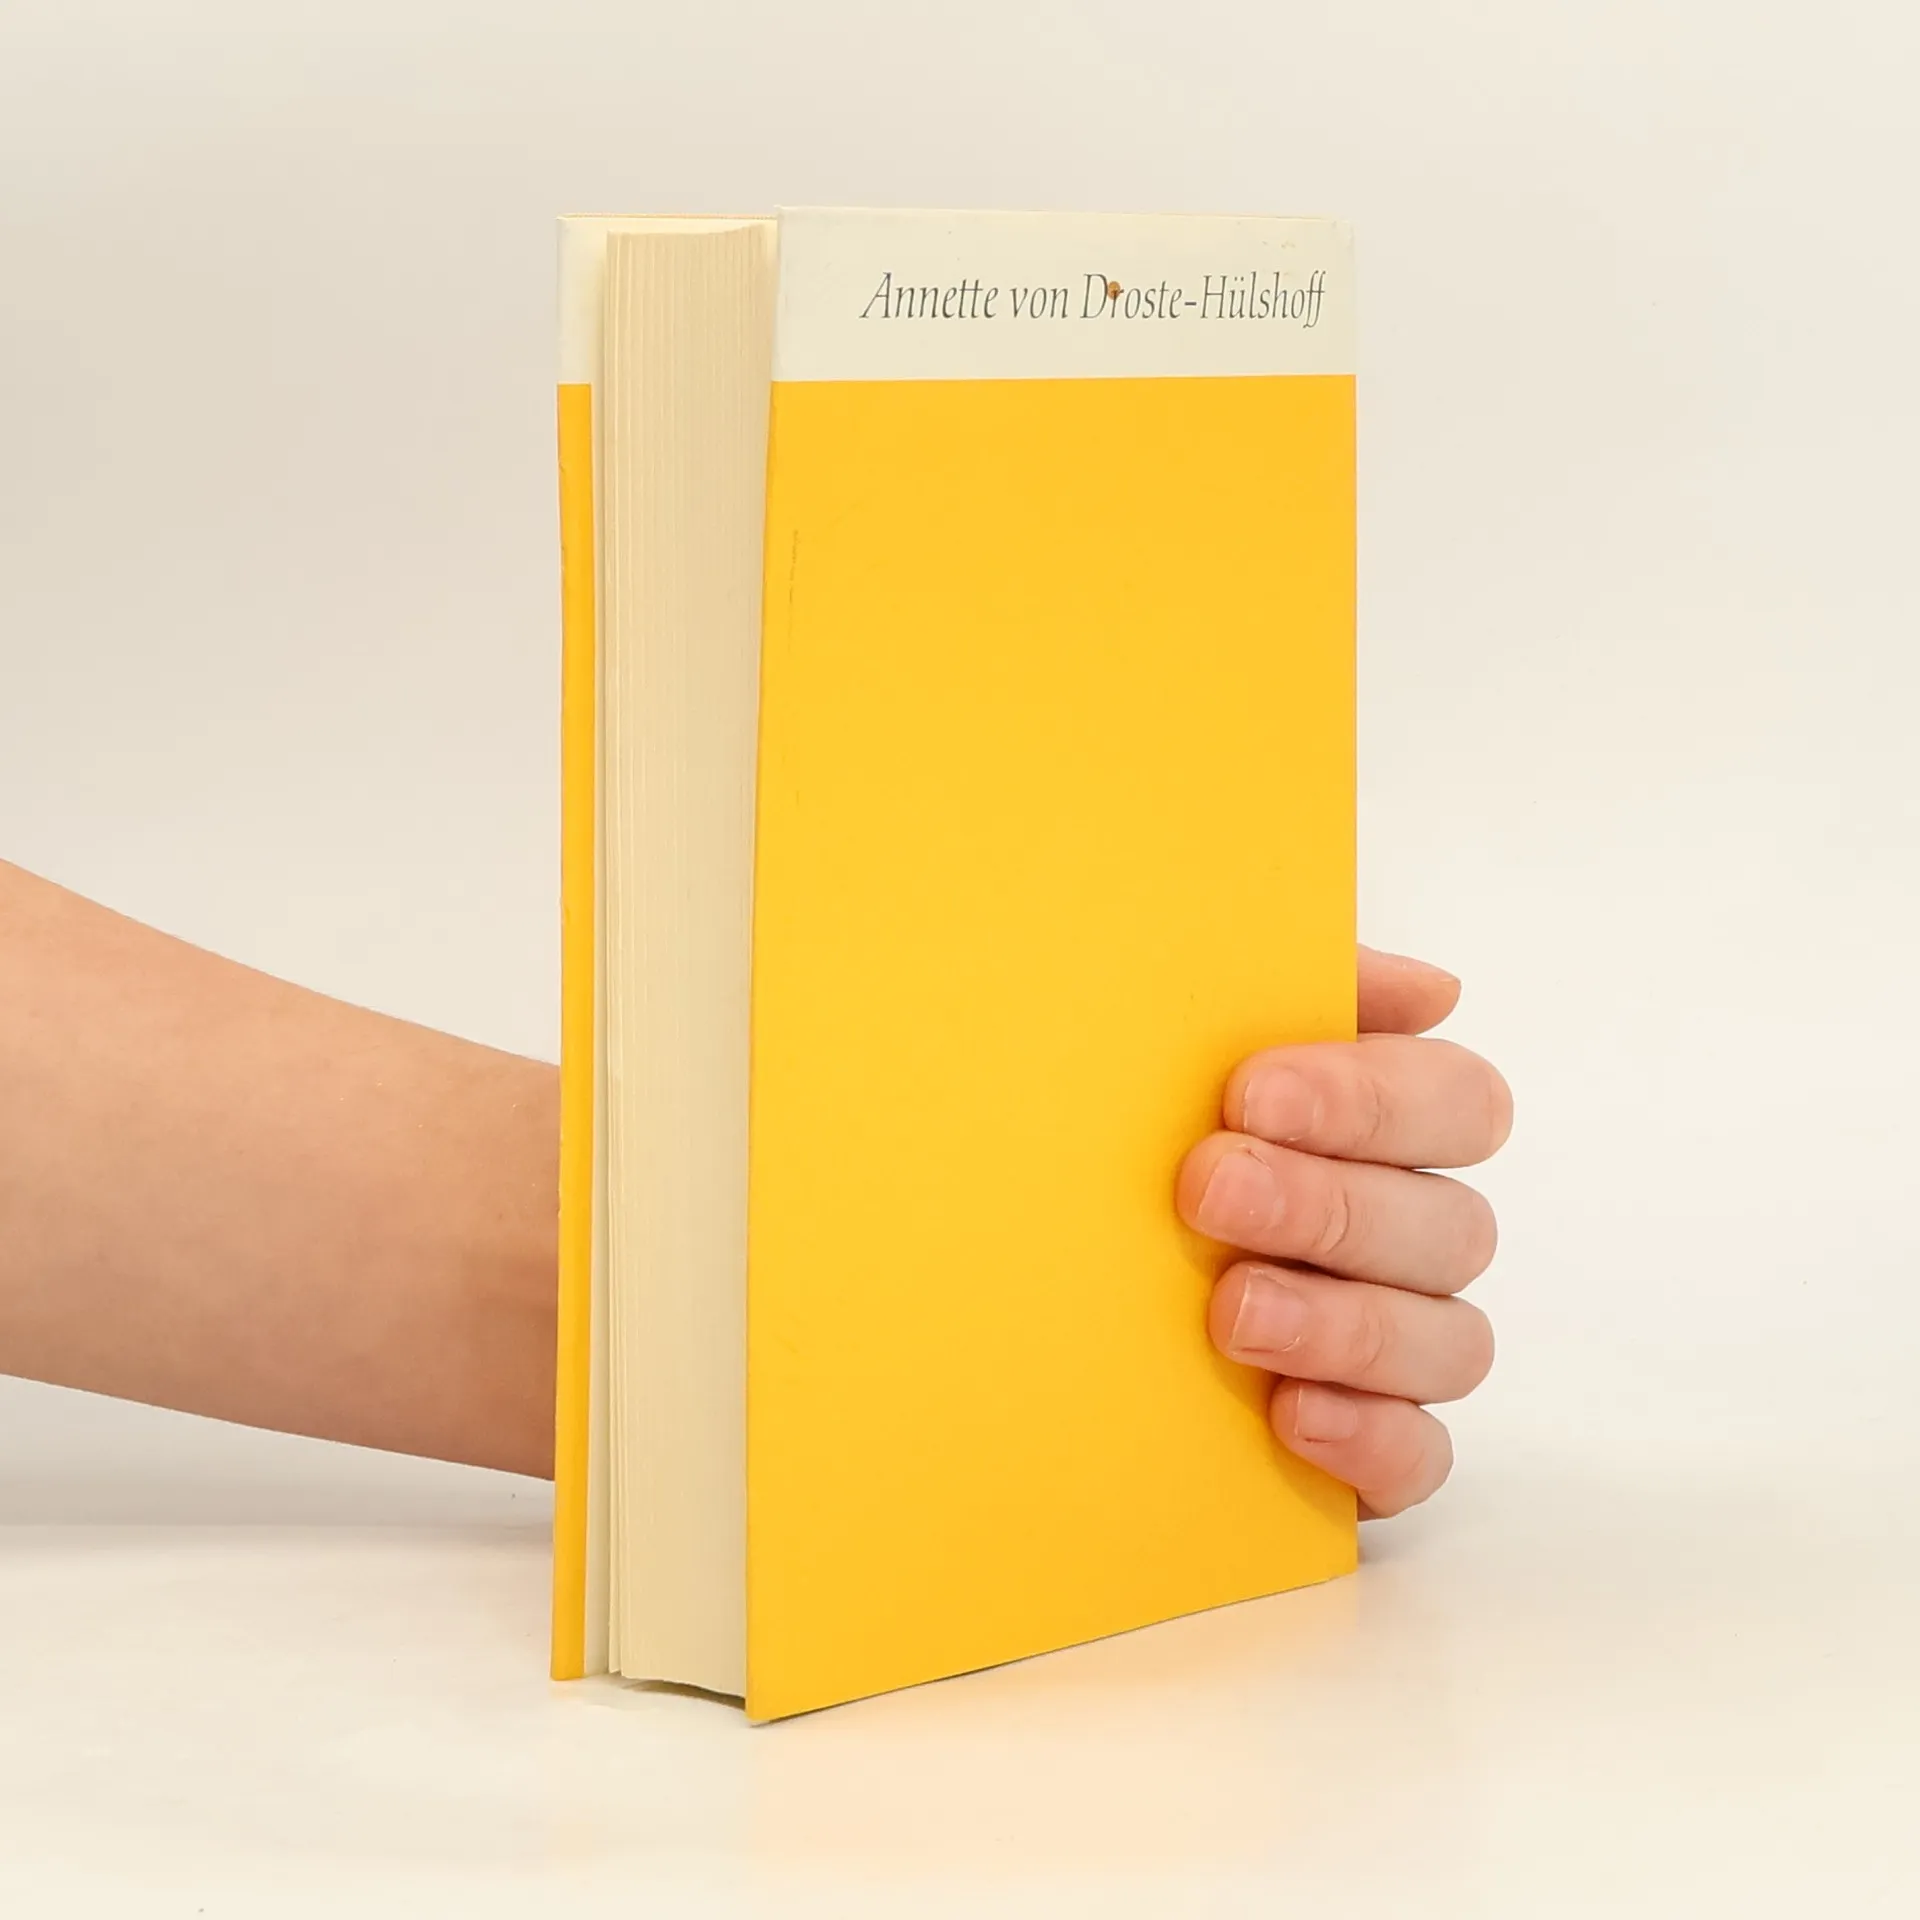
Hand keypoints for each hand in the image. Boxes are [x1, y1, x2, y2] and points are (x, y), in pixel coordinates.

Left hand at [1176, 947, 1510, 1517]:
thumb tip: (1431, 991)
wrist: (1033, 1273)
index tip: (1250, 1093)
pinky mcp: (1370, 1444)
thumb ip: (1290, 986)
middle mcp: (1408, 1235)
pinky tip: (1291, 1414)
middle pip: (1448, 1224)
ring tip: (1232, 1313)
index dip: (1370, 1098)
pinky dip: (1370, 1439)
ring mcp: (1396, 1346)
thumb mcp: (1187, 1039)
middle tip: (1208, 1191)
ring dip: (1343, 1324)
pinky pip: (1420, 1458)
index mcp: (1388, 1128)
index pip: (1456, 1101)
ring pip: (1449, 1342)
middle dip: (1328, 1206)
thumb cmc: (1139, 1133)